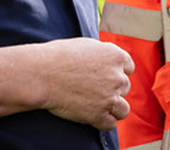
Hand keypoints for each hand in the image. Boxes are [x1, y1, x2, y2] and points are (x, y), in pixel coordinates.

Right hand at [0, 38, 133, 129]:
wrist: (41, 74)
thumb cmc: (59, 57)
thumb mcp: (87, 46)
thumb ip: (104, 55)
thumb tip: (110, 62)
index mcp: (116, 56)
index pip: (128, 68)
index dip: (115, 72)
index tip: (103, 75)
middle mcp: (117, 77)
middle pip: (124, 87)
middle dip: (111, 88)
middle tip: (92, 88)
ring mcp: (110, 97)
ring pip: (123, 109)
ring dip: (112, 108)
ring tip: (96, 104)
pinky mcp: (99, 115)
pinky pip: (110, 123)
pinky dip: (102, 121)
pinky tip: (90, 114)